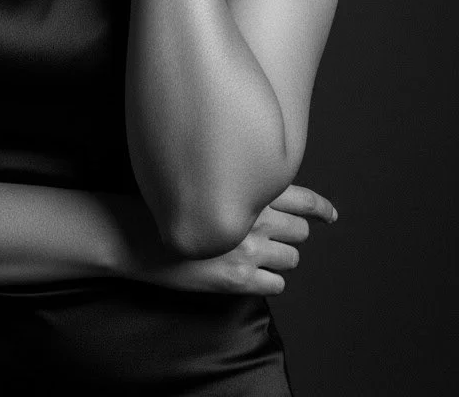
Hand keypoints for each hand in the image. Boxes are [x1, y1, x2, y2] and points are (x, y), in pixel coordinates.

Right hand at [119, 184, 337, 296]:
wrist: (136, 233)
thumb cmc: (166, 202)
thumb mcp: (205, 181)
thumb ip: (239, 185)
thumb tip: (264, 194)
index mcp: (248, 191)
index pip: (302, 199)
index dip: (320, 209)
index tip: (330, 216)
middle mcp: (254, 219)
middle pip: (300, 231)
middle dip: (290, 234)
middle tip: (270, 235)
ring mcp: (248, 251)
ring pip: (291, 259)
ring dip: (279, 257)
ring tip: (254, 255)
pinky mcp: (239, 280)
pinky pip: (276, 285)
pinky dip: (268, 281)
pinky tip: (248, 275)